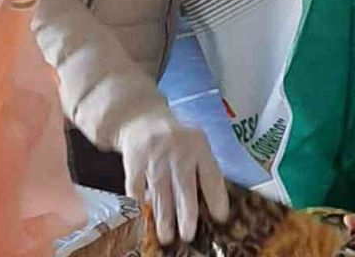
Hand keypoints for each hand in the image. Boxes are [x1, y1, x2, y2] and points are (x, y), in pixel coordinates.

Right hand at [116, 111, 229, 244]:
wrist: (140, 117)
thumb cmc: (175, 137)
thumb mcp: (195, 142)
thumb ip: (203, 167)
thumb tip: (214, 202)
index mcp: (199, 146)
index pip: (211, 174)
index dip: (217, 197)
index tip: (220, 217)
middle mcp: (178, 151)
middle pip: (184, 186)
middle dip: (187, 213)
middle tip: (188, 234)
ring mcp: (155, 155)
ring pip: (161, 191)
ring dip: (163, 216)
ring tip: (167, 236)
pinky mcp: (134, 160)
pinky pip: (136, 186)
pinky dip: (139, 203)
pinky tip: (143, 217)